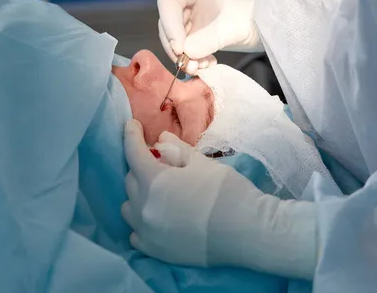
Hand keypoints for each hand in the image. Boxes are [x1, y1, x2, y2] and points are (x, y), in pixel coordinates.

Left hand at [122, 120, 317, 278]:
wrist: (247, 231)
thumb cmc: (227, 192)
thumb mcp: (202, 163)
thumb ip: (177, 150)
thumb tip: (160, 140)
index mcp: (154, 180)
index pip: (133, 152)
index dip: (131, 135)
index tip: (132, 125)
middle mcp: (144, 207)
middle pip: (131, 179)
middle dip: (142, 166)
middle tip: (161, 163)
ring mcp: (147, 231)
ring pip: (129, 207)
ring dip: (139, 195)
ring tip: (158, 193)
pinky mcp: (155, 250)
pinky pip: (136, 233)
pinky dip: (143, 222)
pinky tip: (158, 218)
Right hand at [157, 0, 263, 74]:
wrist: (279, 21)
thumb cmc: (260, 15)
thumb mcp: (232, 29)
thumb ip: (205, 41)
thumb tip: (184, 53)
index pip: (169, 2)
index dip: (169, 26)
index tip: (179, 49)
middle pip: (171, 20)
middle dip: (177, 46)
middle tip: (188, 66)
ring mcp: (200, 11)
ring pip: (180, 34)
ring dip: (187, 54)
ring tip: (201, 68)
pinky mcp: (206, 26)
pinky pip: (192, 41)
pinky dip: (196, 55)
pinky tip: (208, 64)